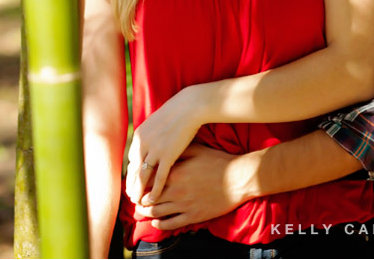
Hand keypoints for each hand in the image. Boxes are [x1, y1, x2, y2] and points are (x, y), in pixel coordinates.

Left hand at [125, 85, 204, 203]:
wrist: (189, 106)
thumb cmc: (176, 114)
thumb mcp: (157, 124)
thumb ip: (150, 137)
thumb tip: (148, 144)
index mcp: (138, 136)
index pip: (131, 160)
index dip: (132, 173)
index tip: (134, 182)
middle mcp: (142, 144)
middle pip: (133, 170)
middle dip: (132, 185)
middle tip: (132, 198)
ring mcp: (154, 150)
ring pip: (143, 176)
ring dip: (139, 191)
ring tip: (138, 202)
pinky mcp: (168, 155)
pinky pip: (159, 177)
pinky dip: (154, 190)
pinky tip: (153, 199)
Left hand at [133, 144, 252, 230]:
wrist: (239, 179)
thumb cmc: (218, 161)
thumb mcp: (196, 150)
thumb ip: (177, 151)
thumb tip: (162, 150)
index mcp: (175, 173)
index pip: (149, 181)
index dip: (139, 184)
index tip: (135, 184)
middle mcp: (176, 190)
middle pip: (149, 199)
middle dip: (139, 201)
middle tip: (134, 200)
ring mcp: (184, 205)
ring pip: (157, 213)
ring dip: (146, 213)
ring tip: (141, 211)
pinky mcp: (194, 216)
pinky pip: (172, 224)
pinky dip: (160, 224)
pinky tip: (156, 222)